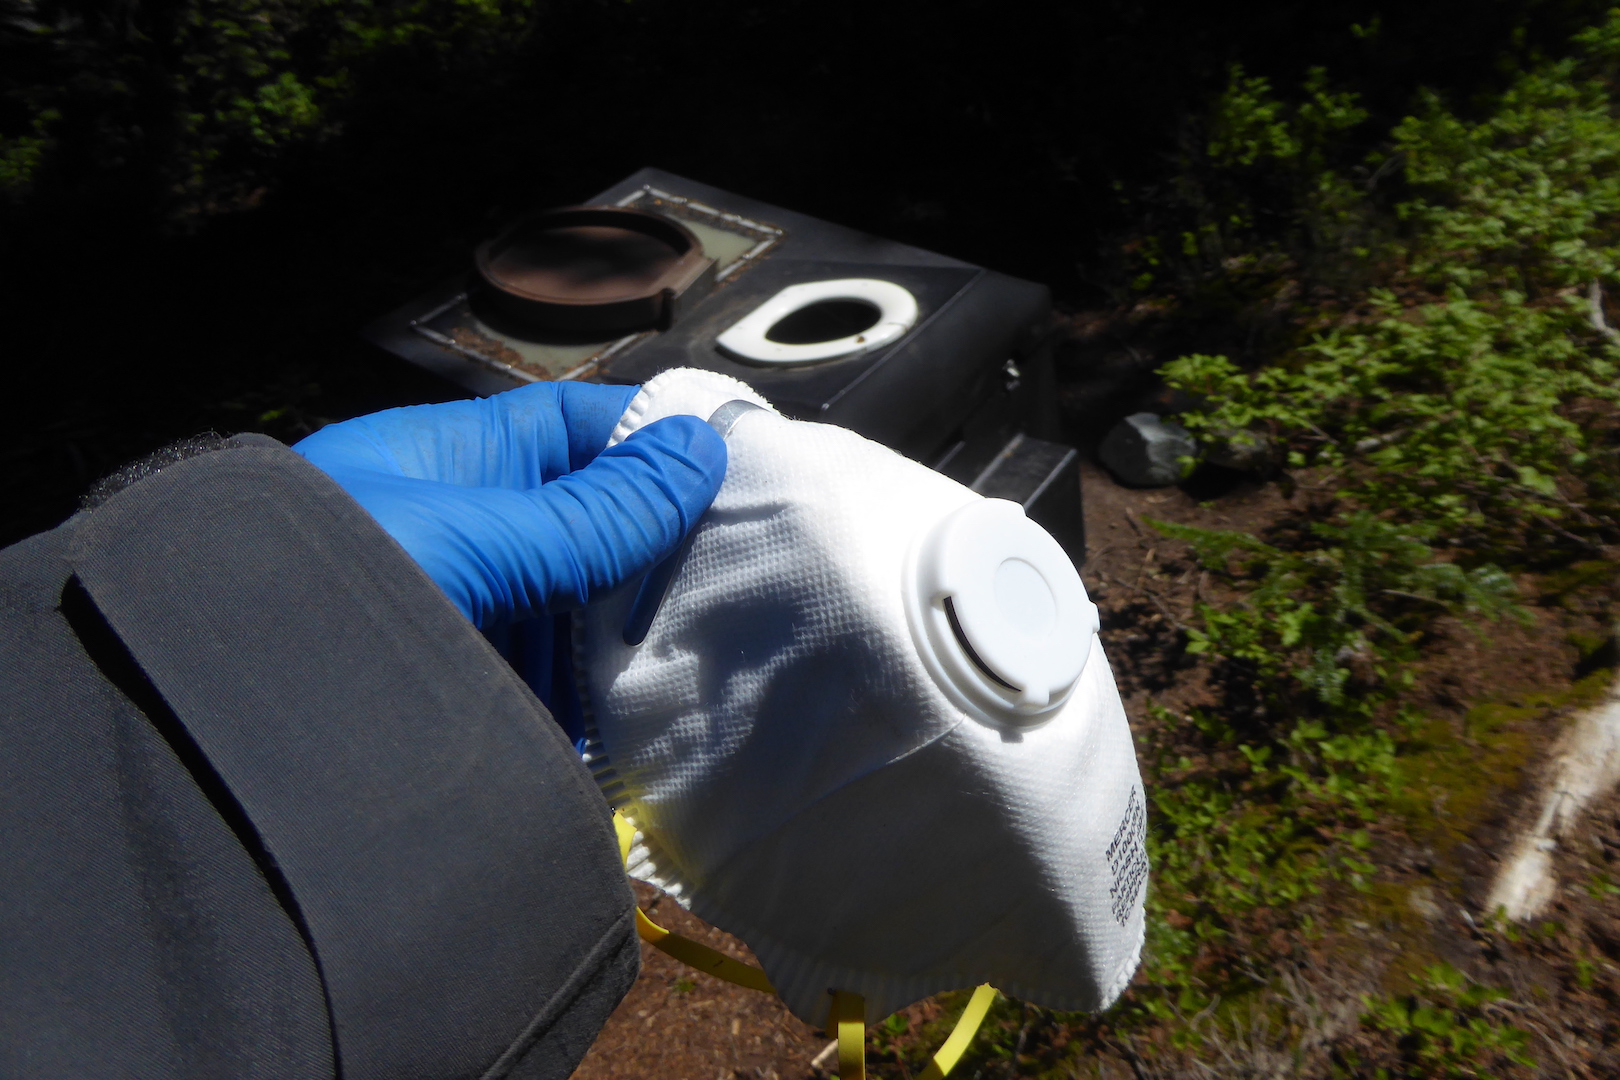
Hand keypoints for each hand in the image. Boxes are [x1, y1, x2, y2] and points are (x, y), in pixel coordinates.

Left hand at [293, 382, 726, 734]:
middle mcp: (461, 527)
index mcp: (454, 460)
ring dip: (630, 635)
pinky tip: (638, 723)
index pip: (580, 426)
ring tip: (705, 654)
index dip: (658, 439)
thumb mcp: (477, 538)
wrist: (215, 728)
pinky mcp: (463, 692)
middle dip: (656, 551)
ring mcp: (462, 613)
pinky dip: (593, 704)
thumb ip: (594, 510)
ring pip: (573, 611)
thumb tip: (702, 446)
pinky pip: (547, 685)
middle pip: (586, 523)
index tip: (741, 470)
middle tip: (744, 576)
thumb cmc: (326, 592)